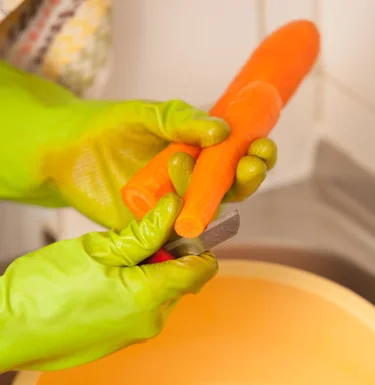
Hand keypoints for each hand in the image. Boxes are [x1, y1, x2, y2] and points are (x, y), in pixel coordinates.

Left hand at [0, 61, 276, 229]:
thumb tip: (222, 131)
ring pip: (208, 212)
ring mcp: (176, 210)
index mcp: (201, 156)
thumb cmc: (109, 128)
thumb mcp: (149, 115)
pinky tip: (184, 217)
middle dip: (248, 178)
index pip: (239, 159)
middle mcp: (195, 185)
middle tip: (250, 164)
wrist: (67, 152)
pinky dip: (183, 229)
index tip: (263, 145)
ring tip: (186, 167)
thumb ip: (183, 120)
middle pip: (233, 189)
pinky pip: (177, 237)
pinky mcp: (155, 231)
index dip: (257, 155)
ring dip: (211, 198)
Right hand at [0, 194, 216, 371]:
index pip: (201, 270)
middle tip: (133, 236)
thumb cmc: (43, 290)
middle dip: (166, 255)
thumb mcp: (96, 249)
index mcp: (149, 297)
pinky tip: (102, 280)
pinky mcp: (122, 340)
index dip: (198, 244)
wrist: (8, 330)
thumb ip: (141, 234)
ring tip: (110, 259)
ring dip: (148, 272)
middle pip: (180, 279)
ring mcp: (136, 334)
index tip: (181, 226)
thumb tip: (172, 211)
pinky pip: (142, 308)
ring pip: (160, 293)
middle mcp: (151, 321)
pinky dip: (134, 289)